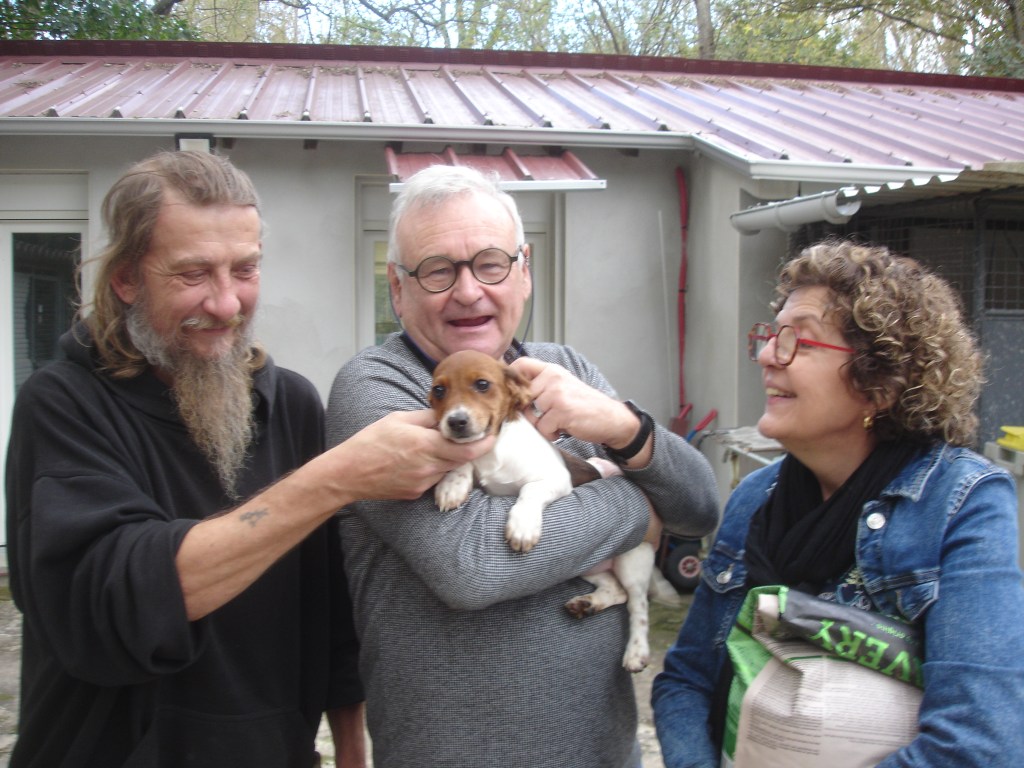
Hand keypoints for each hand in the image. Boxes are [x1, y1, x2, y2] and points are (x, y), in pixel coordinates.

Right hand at [325, 410, 494, 502]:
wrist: (348, 473)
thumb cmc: (371, 441)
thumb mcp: (399, 419)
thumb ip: (427, 418)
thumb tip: (447, 416)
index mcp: (425, 445)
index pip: (467, 449)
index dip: (483, 443)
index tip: (490, 434)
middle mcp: (428, 467)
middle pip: (461, 460)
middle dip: (469, 449)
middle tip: (472, 437)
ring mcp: (422, 483)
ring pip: (447, 469)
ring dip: (449, 459)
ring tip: (434, 447)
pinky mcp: (416, 493)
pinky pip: (433, 479)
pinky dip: (433, 469)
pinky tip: (417, 461)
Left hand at [510, 357, 640, 448]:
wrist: (612, 419)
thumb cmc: (584, 406)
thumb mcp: (563, 387)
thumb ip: (542, 386)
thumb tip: (513, 393)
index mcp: (552, 370)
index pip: (521, 365)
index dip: (512, 379)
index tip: (515, 394)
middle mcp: (553, 378)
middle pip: (522, 397)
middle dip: (529, 412)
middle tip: (547, 416)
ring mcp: (557, 394)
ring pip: (530, 414)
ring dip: (541, 424)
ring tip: (558, 422)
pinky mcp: (562, 411)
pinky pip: (542, 427)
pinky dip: (551, 433)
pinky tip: (563, 429)